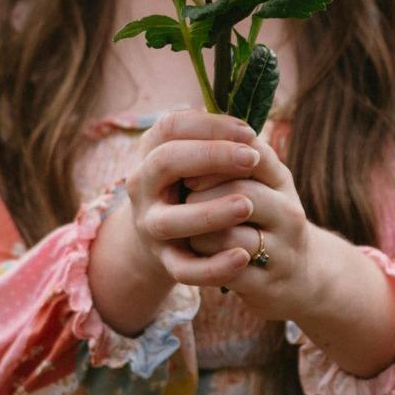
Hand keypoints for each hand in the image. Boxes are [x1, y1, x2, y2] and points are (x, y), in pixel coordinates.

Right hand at [89, 108, 263, 334]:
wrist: (168, 235)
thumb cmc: (192, 182)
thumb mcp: (197, 157)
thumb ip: (218, 142)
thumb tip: (250, 135)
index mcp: (151, 151)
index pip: (171, 126)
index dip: (209, 125)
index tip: (248, 131)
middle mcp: (143, 185)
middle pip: (165, 162)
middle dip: (210, 156)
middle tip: (252, 158)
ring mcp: (151, 225)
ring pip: (171, 220)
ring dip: (210, 212)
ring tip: (247, 205)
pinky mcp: (164, 261)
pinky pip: (184, 270)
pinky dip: (213, 266)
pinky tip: (243, 256)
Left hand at [183, 132, 324, 320]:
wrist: (297, 277)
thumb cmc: (263, 218)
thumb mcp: (257, 180)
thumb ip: (228, 151)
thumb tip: (187, 116)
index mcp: (279, 177)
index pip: (248, 151)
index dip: (210, 154)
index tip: (188, 164)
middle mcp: (288, 211)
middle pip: (238, 190)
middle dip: (200, 194)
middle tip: (184, 196)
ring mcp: (281, 249)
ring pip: (227, 233)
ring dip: (198, 229)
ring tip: (189, 228)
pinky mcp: (266, 285)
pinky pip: (224, 269)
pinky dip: (204, 261)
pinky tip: (198, 254)